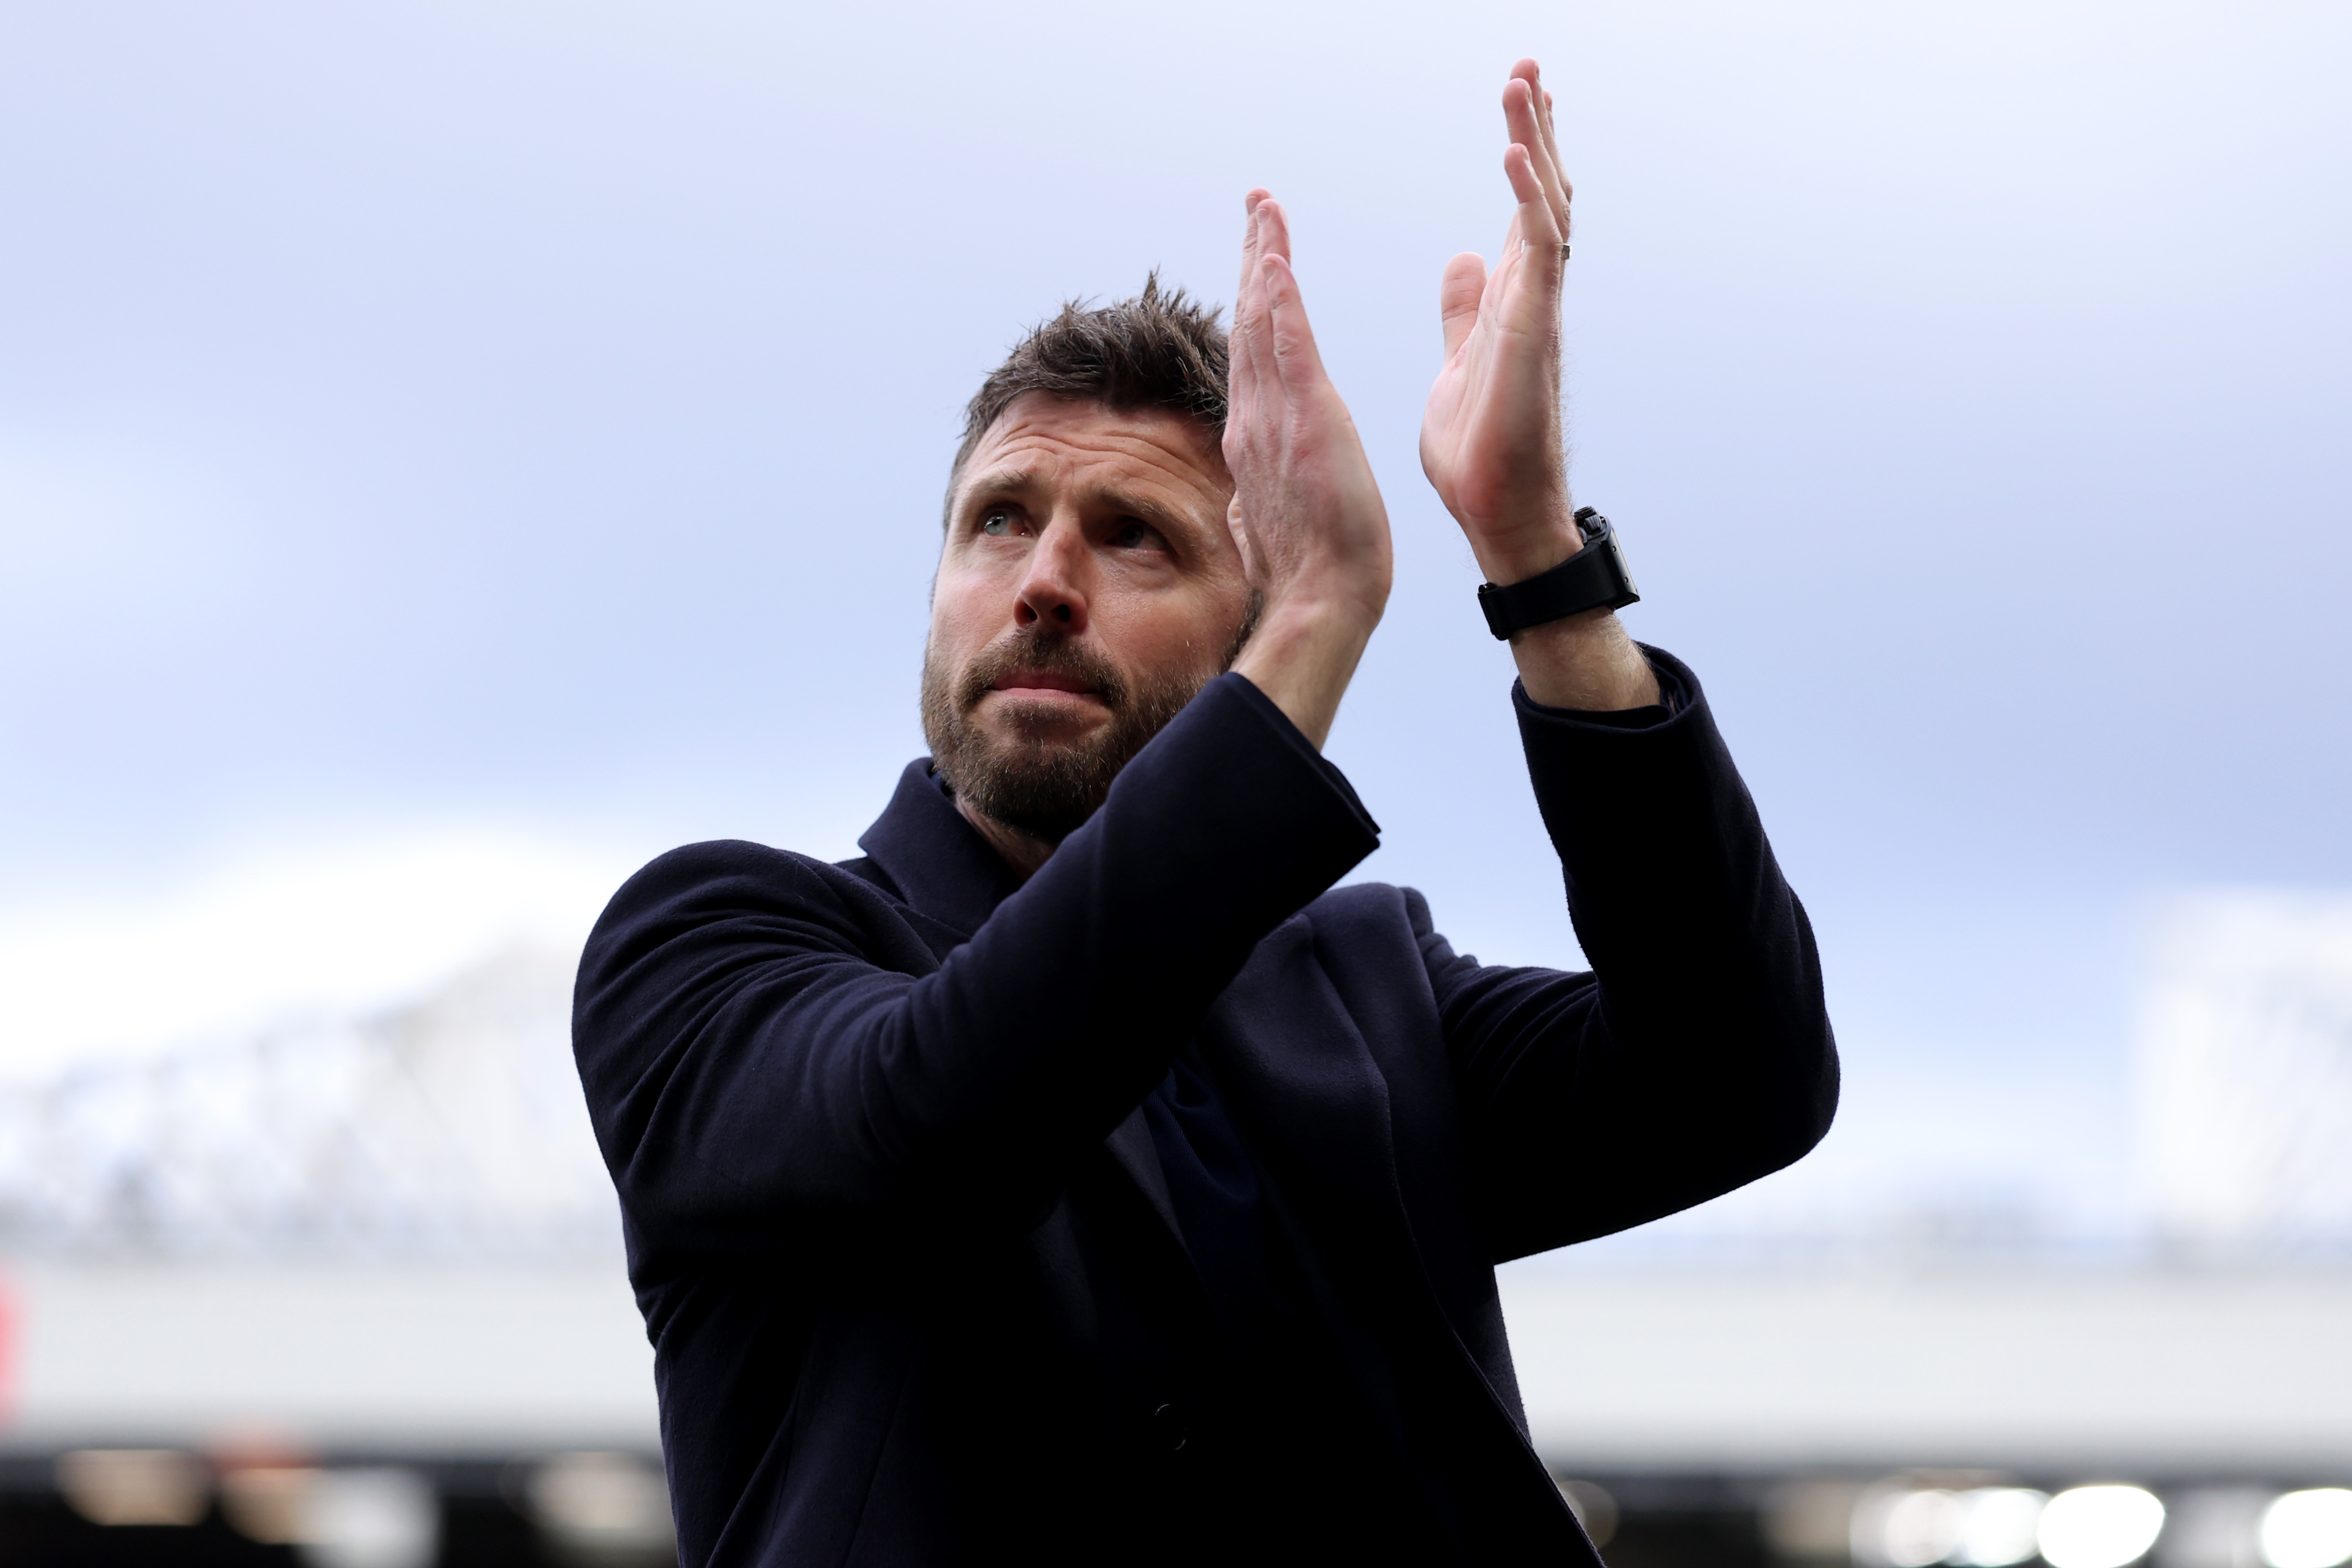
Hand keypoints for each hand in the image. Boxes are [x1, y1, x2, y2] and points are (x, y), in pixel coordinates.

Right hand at [1224, 190, 1392, 747]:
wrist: (1322, 603)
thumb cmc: (1313, 573)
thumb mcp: (1272, 524)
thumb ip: (1254, 498)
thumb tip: (1239, 499)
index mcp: (1256, 440)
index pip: (1253, 355)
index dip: (1254, 302)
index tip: (1259, 258)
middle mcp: (1254, 421)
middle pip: (1249, 324)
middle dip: (1253, 259)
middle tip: (1258, 205)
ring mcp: (1274, 419)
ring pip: (1263, 323)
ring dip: (1263, 260)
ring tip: (1265, 210)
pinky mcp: (1305, 422)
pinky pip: (1288, 349)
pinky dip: (1279, 302)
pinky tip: (1274, 262)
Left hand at [1419, 59, 1578, 585]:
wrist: (1495, 510)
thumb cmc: (1481, 450)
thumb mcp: (1460, 359)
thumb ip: (1466, 310)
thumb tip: (1465, 260)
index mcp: (1513, 301)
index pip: (1525, 210)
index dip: (1527, 153)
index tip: (1522, 101)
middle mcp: (1534, 298)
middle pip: (1544, 195)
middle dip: (1538, 129)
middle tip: (1527, 69)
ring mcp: (1539, 313)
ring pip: (1548, 209)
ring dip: (1536, 143)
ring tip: (1522, 85)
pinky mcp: (1532, 334)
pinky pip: (1537, 253)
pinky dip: (1529, 199)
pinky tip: (1515, 153)